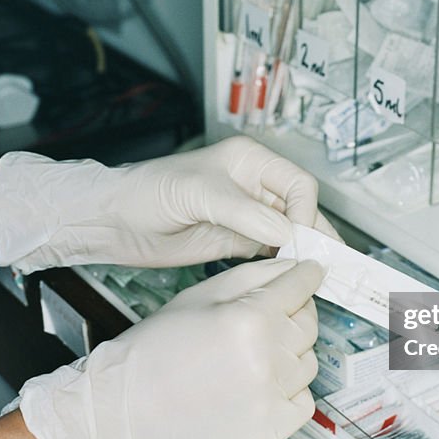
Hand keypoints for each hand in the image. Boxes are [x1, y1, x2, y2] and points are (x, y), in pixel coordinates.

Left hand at [0, 136, 338, 272]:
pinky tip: (288, 277)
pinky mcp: (234, 242)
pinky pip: (269, 253)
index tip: (299, 239)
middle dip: (313, 235)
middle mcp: (252, 187)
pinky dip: (281, 264)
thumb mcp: (198, 193)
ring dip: (301, 253)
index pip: (297, 184)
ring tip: (315, 276)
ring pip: (289, 234)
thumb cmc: (148, 191)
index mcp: (249, 161)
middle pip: (300, 210)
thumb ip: (243, 212)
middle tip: (324, 264)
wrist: (114, 221)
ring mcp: (245, 216)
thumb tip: (286, 232)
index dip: (305, 211)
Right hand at [10, 258, 323, 438]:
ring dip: (290, 353)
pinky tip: (258, 385)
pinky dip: (289, 392)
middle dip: (294, 313)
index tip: (308, 274)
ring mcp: (272, 399)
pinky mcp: (270, 431)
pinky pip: (304, 402)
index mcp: (250, 319)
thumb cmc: (153, 351)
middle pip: (309, 323)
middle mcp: (268, 359)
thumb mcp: (199, 295)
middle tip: (265, 317)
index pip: (302, 286)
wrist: (124, 412)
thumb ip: (253, 276)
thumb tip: (294, 266)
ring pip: (308, 362)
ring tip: (251, 355)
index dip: (305, 276)